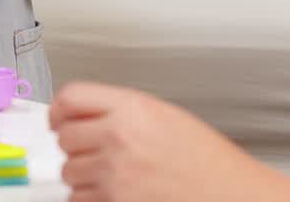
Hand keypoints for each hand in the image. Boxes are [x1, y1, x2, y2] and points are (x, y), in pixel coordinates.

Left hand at [49, 83, 289, 201]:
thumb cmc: (208, 163)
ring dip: (81, 175)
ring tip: (109, 176)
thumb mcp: (165, 118)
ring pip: (68, 171)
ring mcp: (114, 173)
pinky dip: (89, 198)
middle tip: (91, 152)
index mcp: (132, 108)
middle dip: (74, 146)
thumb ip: (121, 112)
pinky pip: (79, 199)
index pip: (70, 97)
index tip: (57, 119)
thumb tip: (82, 117)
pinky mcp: (114, 201)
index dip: (58, 109)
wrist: (233, 195)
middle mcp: (119, 137)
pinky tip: (112, 193)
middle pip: (64, 136)